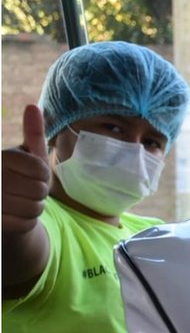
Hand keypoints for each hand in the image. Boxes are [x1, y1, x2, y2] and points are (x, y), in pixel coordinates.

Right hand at [2, 105, 50, 234]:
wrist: (2, 205)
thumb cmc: (16, 176)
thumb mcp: (25, 155)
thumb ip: (32, 133)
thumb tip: (32, 107)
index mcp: (2, 158)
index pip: (41, 170)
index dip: (44, 176)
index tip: (30, 175)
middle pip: (40, 191)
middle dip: (40, 194)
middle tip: (24, 190)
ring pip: (35, 209)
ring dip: (34, 209)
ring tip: (19, 202)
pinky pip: (26, 224)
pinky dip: (26, 222)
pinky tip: (14, 215)